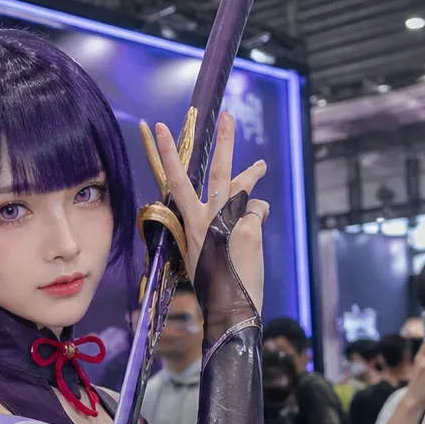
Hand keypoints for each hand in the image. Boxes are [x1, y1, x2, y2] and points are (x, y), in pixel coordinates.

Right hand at [156, 112, 268, 305]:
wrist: (229, 307)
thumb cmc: (214, 281)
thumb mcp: (207, 249)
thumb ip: (226, 221)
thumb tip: (255, 201)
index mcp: (189, 223)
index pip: (174, 183)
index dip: (167, 154)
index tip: (162, 128)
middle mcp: (207, 218)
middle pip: (216, 172)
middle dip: (222, 142)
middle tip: (227, 116)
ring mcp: (229, 221)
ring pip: (241, 186)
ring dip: (251, 172)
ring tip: (262, 164)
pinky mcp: (249, 229)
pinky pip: (258, 211)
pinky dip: (258, 217)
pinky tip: (254, 236)